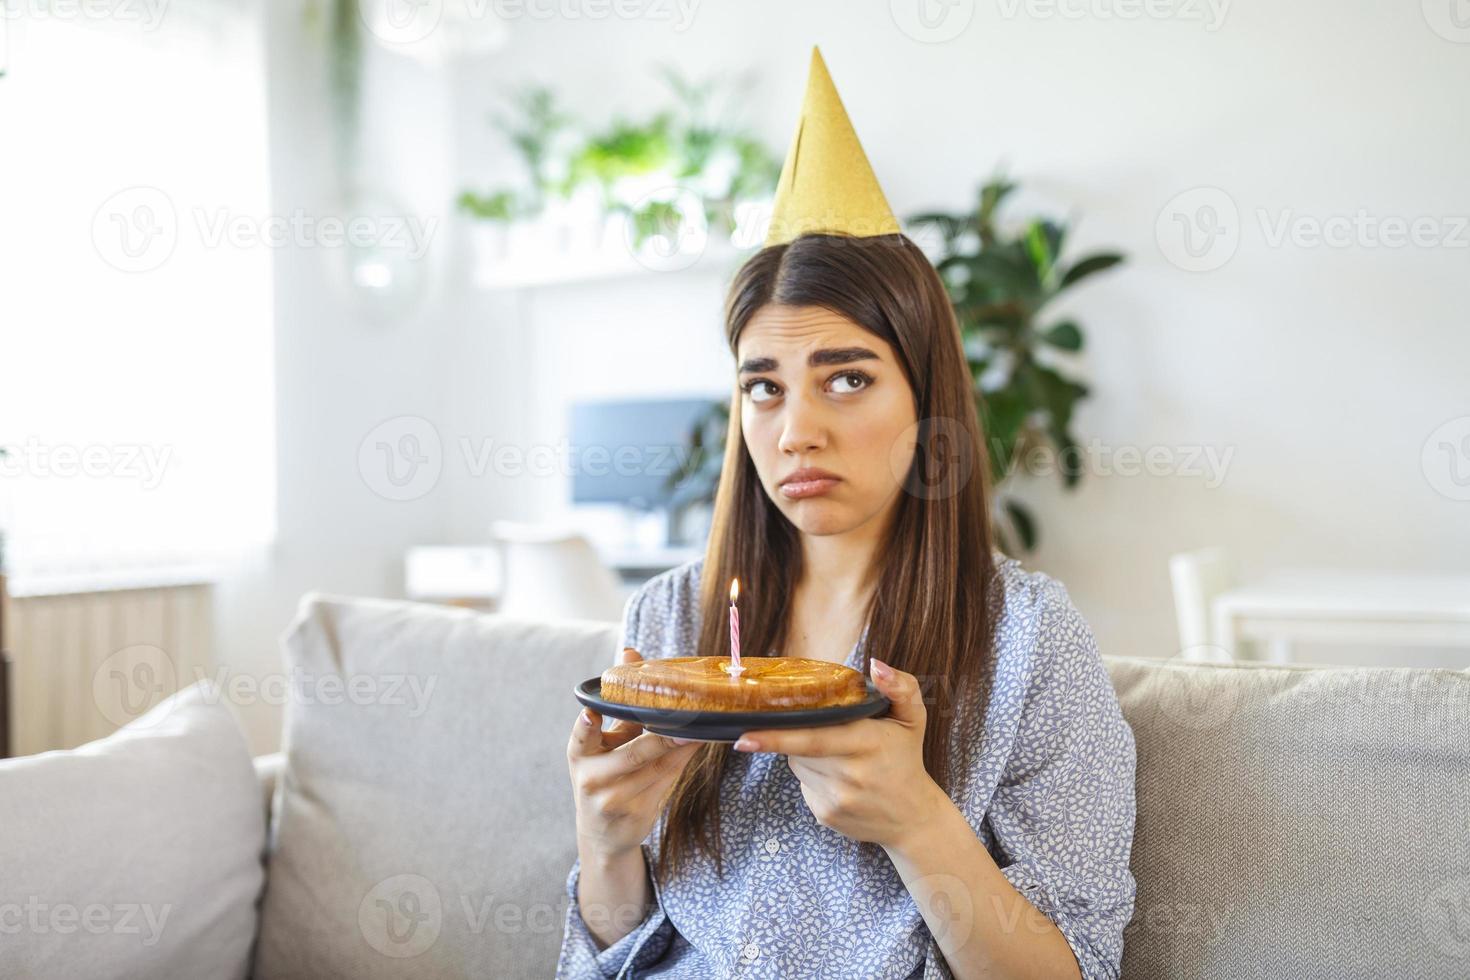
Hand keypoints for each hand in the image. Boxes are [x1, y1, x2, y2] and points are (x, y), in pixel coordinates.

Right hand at [567, 647, 701, 858]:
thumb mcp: (603, 741)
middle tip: (685, 722)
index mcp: (580, 755)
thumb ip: (618, 702)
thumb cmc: (605, 773)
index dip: (585, 726)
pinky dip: (684, 760)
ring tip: (702, 728)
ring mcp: (616, 800)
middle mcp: (593, 779)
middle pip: (632, 755)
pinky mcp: (639, 814)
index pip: (579, 739)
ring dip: (682, 747)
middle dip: (660, 739)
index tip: (591, 714)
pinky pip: (668, 781)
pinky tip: (700, 743)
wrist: (603, 833)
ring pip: (657, 768)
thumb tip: (629, 651)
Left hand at [733, 658, 945, 850]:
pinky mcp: (825, 815)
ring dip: (805, 754)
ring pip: (797, 765)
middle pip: (799, 748)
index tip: (744, 734)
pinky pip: (803, 785)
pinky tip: (838, 777)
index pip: (813, 738)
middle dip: (797, 735)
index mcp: (867, 744)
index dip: (776, 737)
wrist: (913, 819)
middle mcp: (849, 775)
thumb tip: (875, 665)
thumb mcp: (913, 718)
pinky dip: (812, 776)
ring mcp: (836, 799)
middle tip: (813, 729)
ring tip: (837, 755)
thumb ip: (899, 686)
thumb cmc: (907, 759)